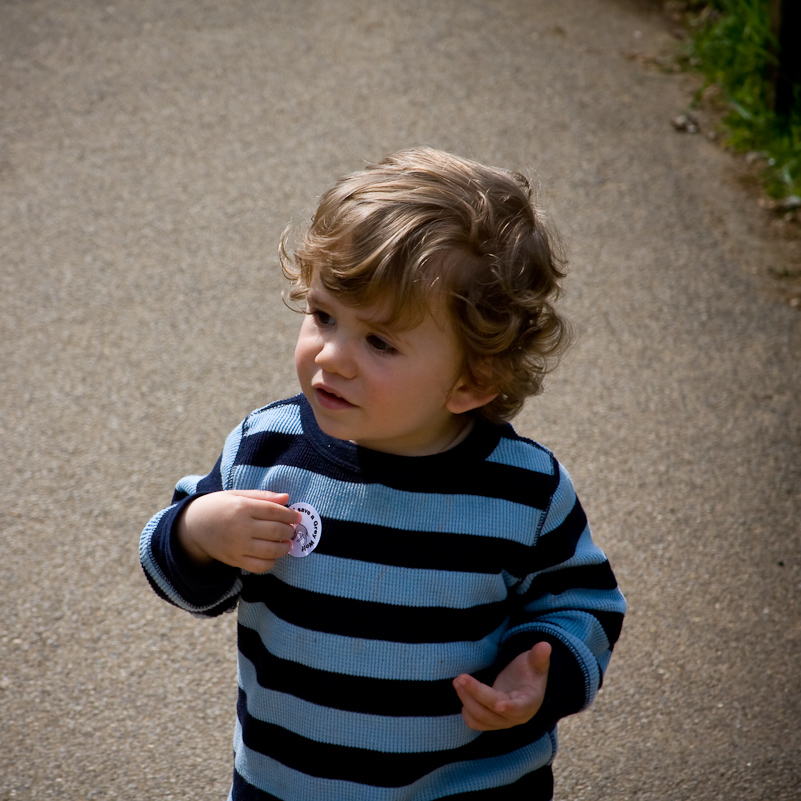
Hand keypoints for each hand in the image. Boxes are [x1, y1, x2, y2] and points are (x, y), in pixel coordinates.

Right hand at [177, 490, 300, 572]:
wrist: (193, 526)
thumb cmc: (219, 507)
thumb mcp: (237, 495)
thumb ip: (262, 496)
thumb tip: (286, 498)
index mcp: (242, 507)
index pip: (274, 511)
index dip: (289, 515)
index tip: (297, 517)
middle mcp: (241, 527)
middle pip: (275, 531)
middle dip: (289, 530)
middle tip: (292, 529)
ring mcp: (237, 546)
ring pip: (270, 550)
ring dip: (284, 547)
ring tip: (287, 543)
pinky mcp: (234, 560)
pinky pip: (259, 566)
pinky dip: (271, 562)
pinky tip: (274, 555)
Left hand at [452, 642, 550, 730]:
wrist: (524, 686)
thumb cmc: (530, 672)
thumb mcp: (535, 662)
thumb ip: (539, 656)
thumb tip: (545, 645)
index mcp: (529, 702)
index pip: (519, 708)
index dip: (509, 707)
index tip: (498, 703)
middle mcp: (515, 716)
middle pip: (492, 710)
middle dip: (476, 694)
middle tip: (460, 678)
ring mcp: (502, 722)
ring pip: (481, 718)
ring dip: (467, 701)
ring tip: (457, 681)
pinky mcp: (491, 722)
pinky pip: (476, 723)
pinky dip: (467, 711)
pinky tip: (462, 693)